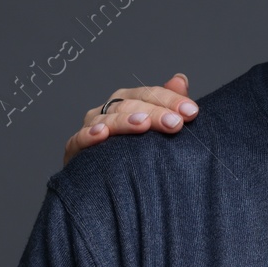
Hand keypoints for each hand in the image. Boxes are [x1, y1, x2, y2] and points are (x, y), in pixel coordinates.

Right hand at [64, 74, 196, 165]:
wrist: (110, 187)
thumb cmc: (138, 152)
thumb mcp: (158, 129)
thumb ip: (168, 104)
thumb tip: (180, 79)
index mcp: (128, 102)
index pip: (149, 94)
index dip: (170, 100)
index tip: (191, 112)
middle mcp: (108, 111)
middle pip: (131, 105)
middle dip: (155, 113)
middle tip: (176, 124)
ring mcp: (91, 128)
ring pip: (108, 119)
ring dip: (126, 121)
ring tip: (143, 125)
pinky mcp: (75, 148)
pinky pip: (79, 139)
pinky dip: (89, 135)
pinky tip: (102, 134)